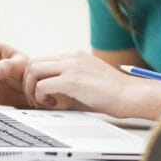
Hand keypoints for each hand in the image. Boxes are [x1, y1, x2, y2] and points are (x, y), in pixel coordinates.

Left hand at [22, 51, 160, 118]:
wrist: (131, 95)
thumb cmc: (114, 93)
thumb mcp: (89, 79)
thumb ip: (72, 79)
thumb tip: (54, 91)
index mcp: (75, 56)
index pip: (43, 60)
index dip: (36, 77)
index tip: (39, 93)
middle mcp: (71, 57)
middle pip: (34, 63)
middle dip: (28, 82)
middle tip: (35, 99)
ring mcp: (71, 66)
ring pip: (34, 71)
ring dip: (31, 89)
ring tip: (42, 102)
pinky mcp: (72, 80)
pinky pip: (42, 85)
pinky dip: (40, 97)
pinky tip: (51, 104)